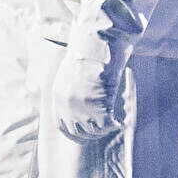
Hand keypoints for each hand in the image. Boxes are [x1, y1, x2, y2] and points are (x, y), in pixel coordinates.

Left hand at [53, 26, 132, 142]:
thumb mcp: (72, 70)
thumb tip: (82, 97)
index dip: (73, 133)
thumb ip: (72, 88)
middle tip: (102, 131)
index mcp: (58, 96)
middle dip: (90, 135)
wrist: (96, 43)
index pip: (61, 126)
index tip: (83, 134)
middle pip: (77, 132)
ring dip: (104, 130)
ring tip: (113, 124)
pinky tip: (119, 121)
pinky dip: (115, 125)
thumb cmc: (88, 50)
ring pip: (93, 131)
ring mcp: (82, 109)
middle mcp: (67, 106)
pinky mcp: (98, 109)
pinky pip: (107, 126)